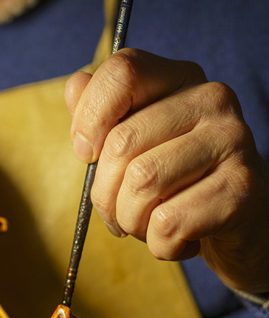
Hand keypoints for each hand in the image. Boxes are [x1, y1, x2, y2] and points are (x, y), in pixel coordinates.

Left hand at [65, 49, 268, 294]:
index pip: (122, 72)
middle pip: (121, 142)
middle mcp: (212, 100)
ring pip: (142, 184)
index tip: (87, 153)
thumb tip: (76, 87)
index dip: (89, 117)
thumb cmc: (177, 180)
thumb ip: (100, 109)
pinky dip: (160, 245)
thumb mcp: (136, 141)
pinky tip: (181, 239)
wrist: (240, 224)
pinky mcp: (243, 188)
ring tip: (151, 225)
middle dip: (105, 193)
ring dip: (131, 222)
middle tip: (119, 211)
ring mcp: (233, 141)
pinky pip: (168, 223)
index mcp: (181, 78)